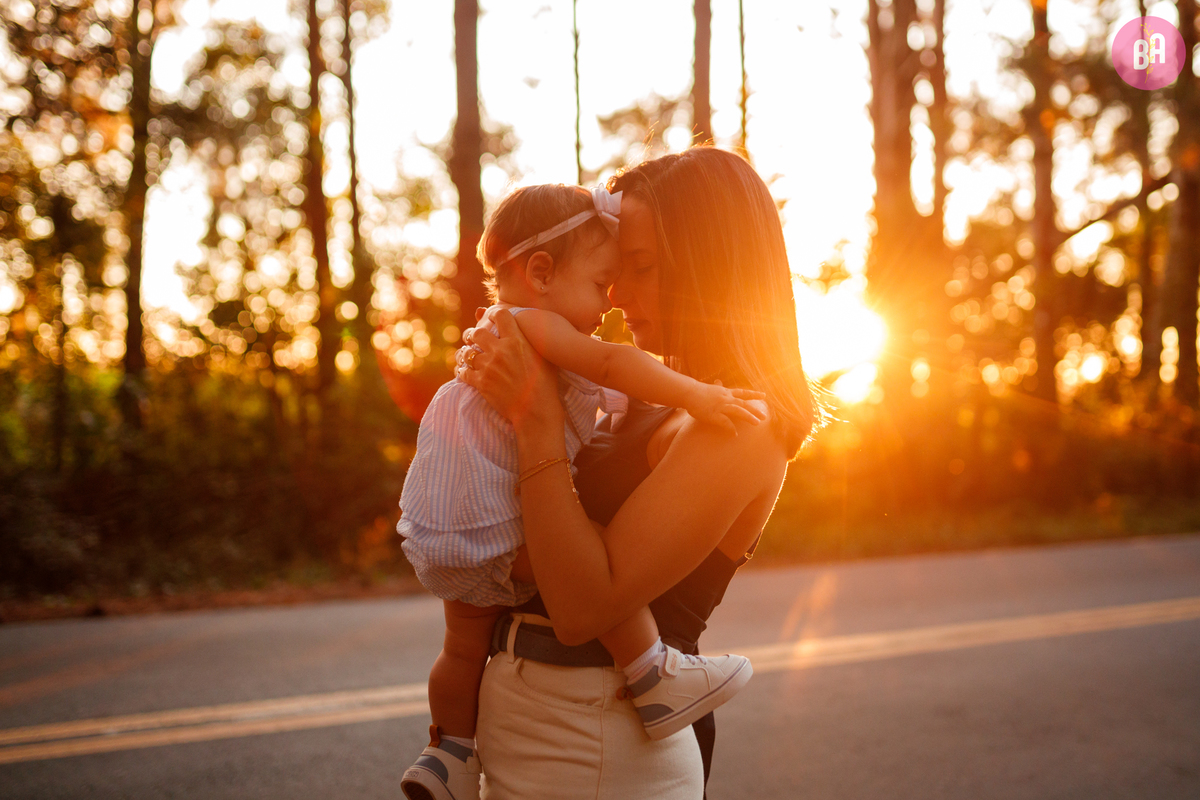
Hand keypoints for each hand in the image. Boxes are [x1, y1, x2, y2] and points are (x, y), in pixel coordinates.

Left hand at [457, 309, 563, 431]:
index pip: (500, 315)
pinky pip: (463, 371)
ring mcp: (489, 367)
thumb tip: (526, 324)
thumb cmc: (545, 383)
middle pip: (477, 332)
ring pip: (467, 353)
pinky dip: (462, 371)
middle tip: (473, 338)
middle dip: (473, 334)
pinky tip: (465, 372)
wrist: (536, 410)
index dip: (493, 314)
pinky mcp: (481, 383)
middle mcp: (500, 351)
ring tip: (468, 356)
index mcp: (517, 341)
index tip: (491, 318)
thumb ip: (531, 338)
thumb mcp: (543, 355)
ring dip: (466, 354)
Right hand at [684, 380, 768, 434]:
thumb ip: (717, 387)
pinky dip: (730, 428)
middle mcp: (726, 398)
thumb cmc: (697, 391)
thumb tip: (719, 382)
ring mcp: (720, 406)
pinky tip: (735, 434)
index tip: (764, 395)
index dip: (754, 394)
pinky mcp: (714, 414)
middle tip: (765, 416)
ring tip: (757, 423)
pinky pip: (725, 422)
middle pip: (744, 404)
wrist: (688, 392)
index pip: (742, 393)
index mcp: (725, 392)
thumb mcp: (711, 388)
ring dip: (748, 417)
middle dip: (755, 410)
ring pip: (738, 411)